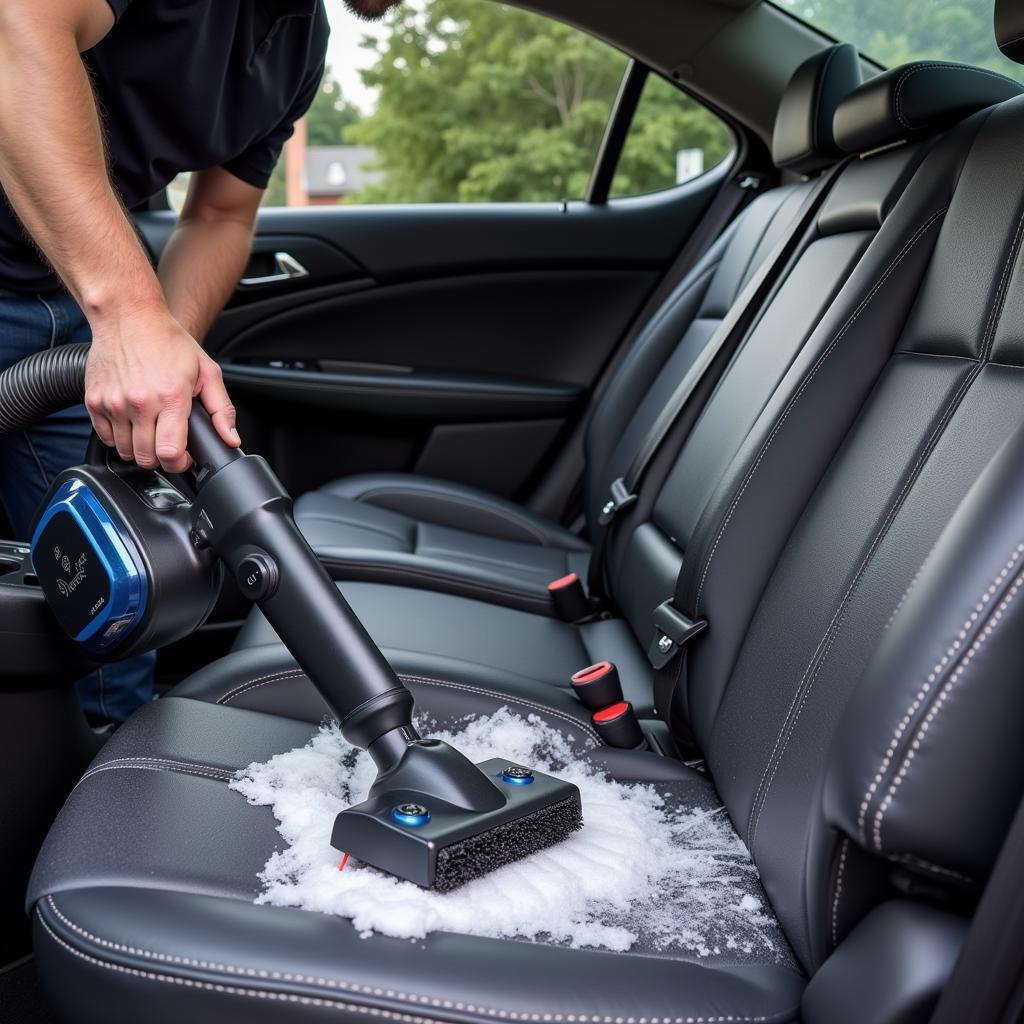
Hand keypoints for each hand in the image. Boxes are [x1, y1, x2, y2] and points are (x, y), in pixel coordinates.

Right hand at [84, 306, 239, 473]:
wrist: (128, 317)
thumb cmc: (168, 341)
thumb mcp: (206, 371)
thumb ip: (221, 409)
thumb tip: (231, 439)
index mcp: (170, 397)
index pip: (170, 453)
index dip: (180, 464)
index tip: (184, 458)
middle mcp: (140, 403)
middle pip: (147, 458)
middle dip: (161, 458)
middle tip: (168, 444)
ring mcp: (114, 403)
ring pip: (125, 451)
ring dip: (139, 449)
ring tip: (151, 432)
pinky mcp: (94, 401)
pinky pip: (106, 438)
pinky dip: (119, 438)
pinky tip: (132, 423)